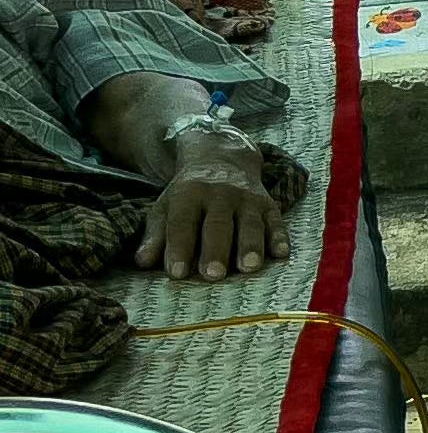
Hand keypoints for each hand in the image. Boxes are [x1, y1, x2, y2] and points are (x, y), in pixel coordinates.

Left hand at [138, 127, 280, 283]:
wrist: (221, 157)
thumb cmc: (188, 195)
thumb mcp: (165, 208)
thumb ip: (155, 236)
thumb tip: (142, 262)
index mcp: (189, 195)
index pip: (182, 223)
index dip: (179, 247)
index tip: (177, 273)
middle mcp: (220, 194)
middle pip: (218, 224)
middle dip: (216, 250)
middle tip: (213, 274)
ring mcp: (247, 198)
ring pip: (250, 223)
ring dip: (251, 245)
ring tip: (249, 267)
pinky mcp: (268, 203)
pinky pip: (276, 220)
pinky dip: (279, 237)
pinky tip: (281, 254)